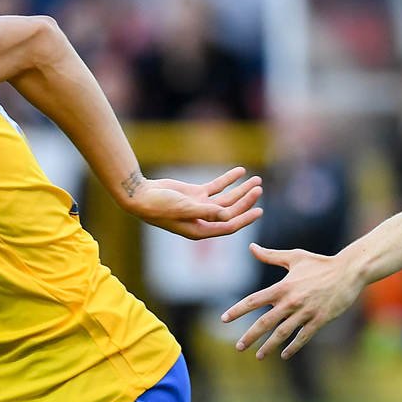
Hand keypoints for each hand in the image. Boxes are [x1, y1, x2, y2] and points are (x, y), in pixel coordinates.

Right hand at [122, 167, 262, 239]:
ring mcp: (200, 206)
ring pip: (226, 198)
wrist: (141, 195)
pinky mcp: (195, 194)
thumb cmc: (159, 206)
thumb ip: (206, 211)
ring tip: (256, 180)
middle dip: (245, 200)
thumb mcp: (183, 208)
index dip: (245, 218)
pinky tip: (240, 172)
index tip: (259, 211)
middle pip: (230, 211)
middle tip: (258, 189)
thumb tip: (227, 215)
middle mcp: (202, 220)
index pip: (228, 226)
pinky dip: (228, 179)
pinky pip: (216, 187)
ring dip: (241, 189)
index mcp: (200, 230)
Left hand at [220, 244, 361, 359]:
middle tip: (239, 346)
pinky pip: (303, 337)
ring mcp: (306, 312)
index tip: (224, 319)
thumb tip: (251, 248)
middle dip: (250, 336)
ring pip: (282, 333)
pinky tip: (284, 354)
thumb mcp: (294, 257)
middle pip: (265, 322)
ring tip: (258, 355)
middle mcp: (292, 301)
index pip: (255, 300)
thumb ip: (271, 255)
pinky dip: (293, 347)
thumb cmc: (320, 263)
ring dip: (269, 346)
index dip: (238, 310)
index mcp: (283, 286)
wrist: (348, 271)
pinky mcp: (320, 319)